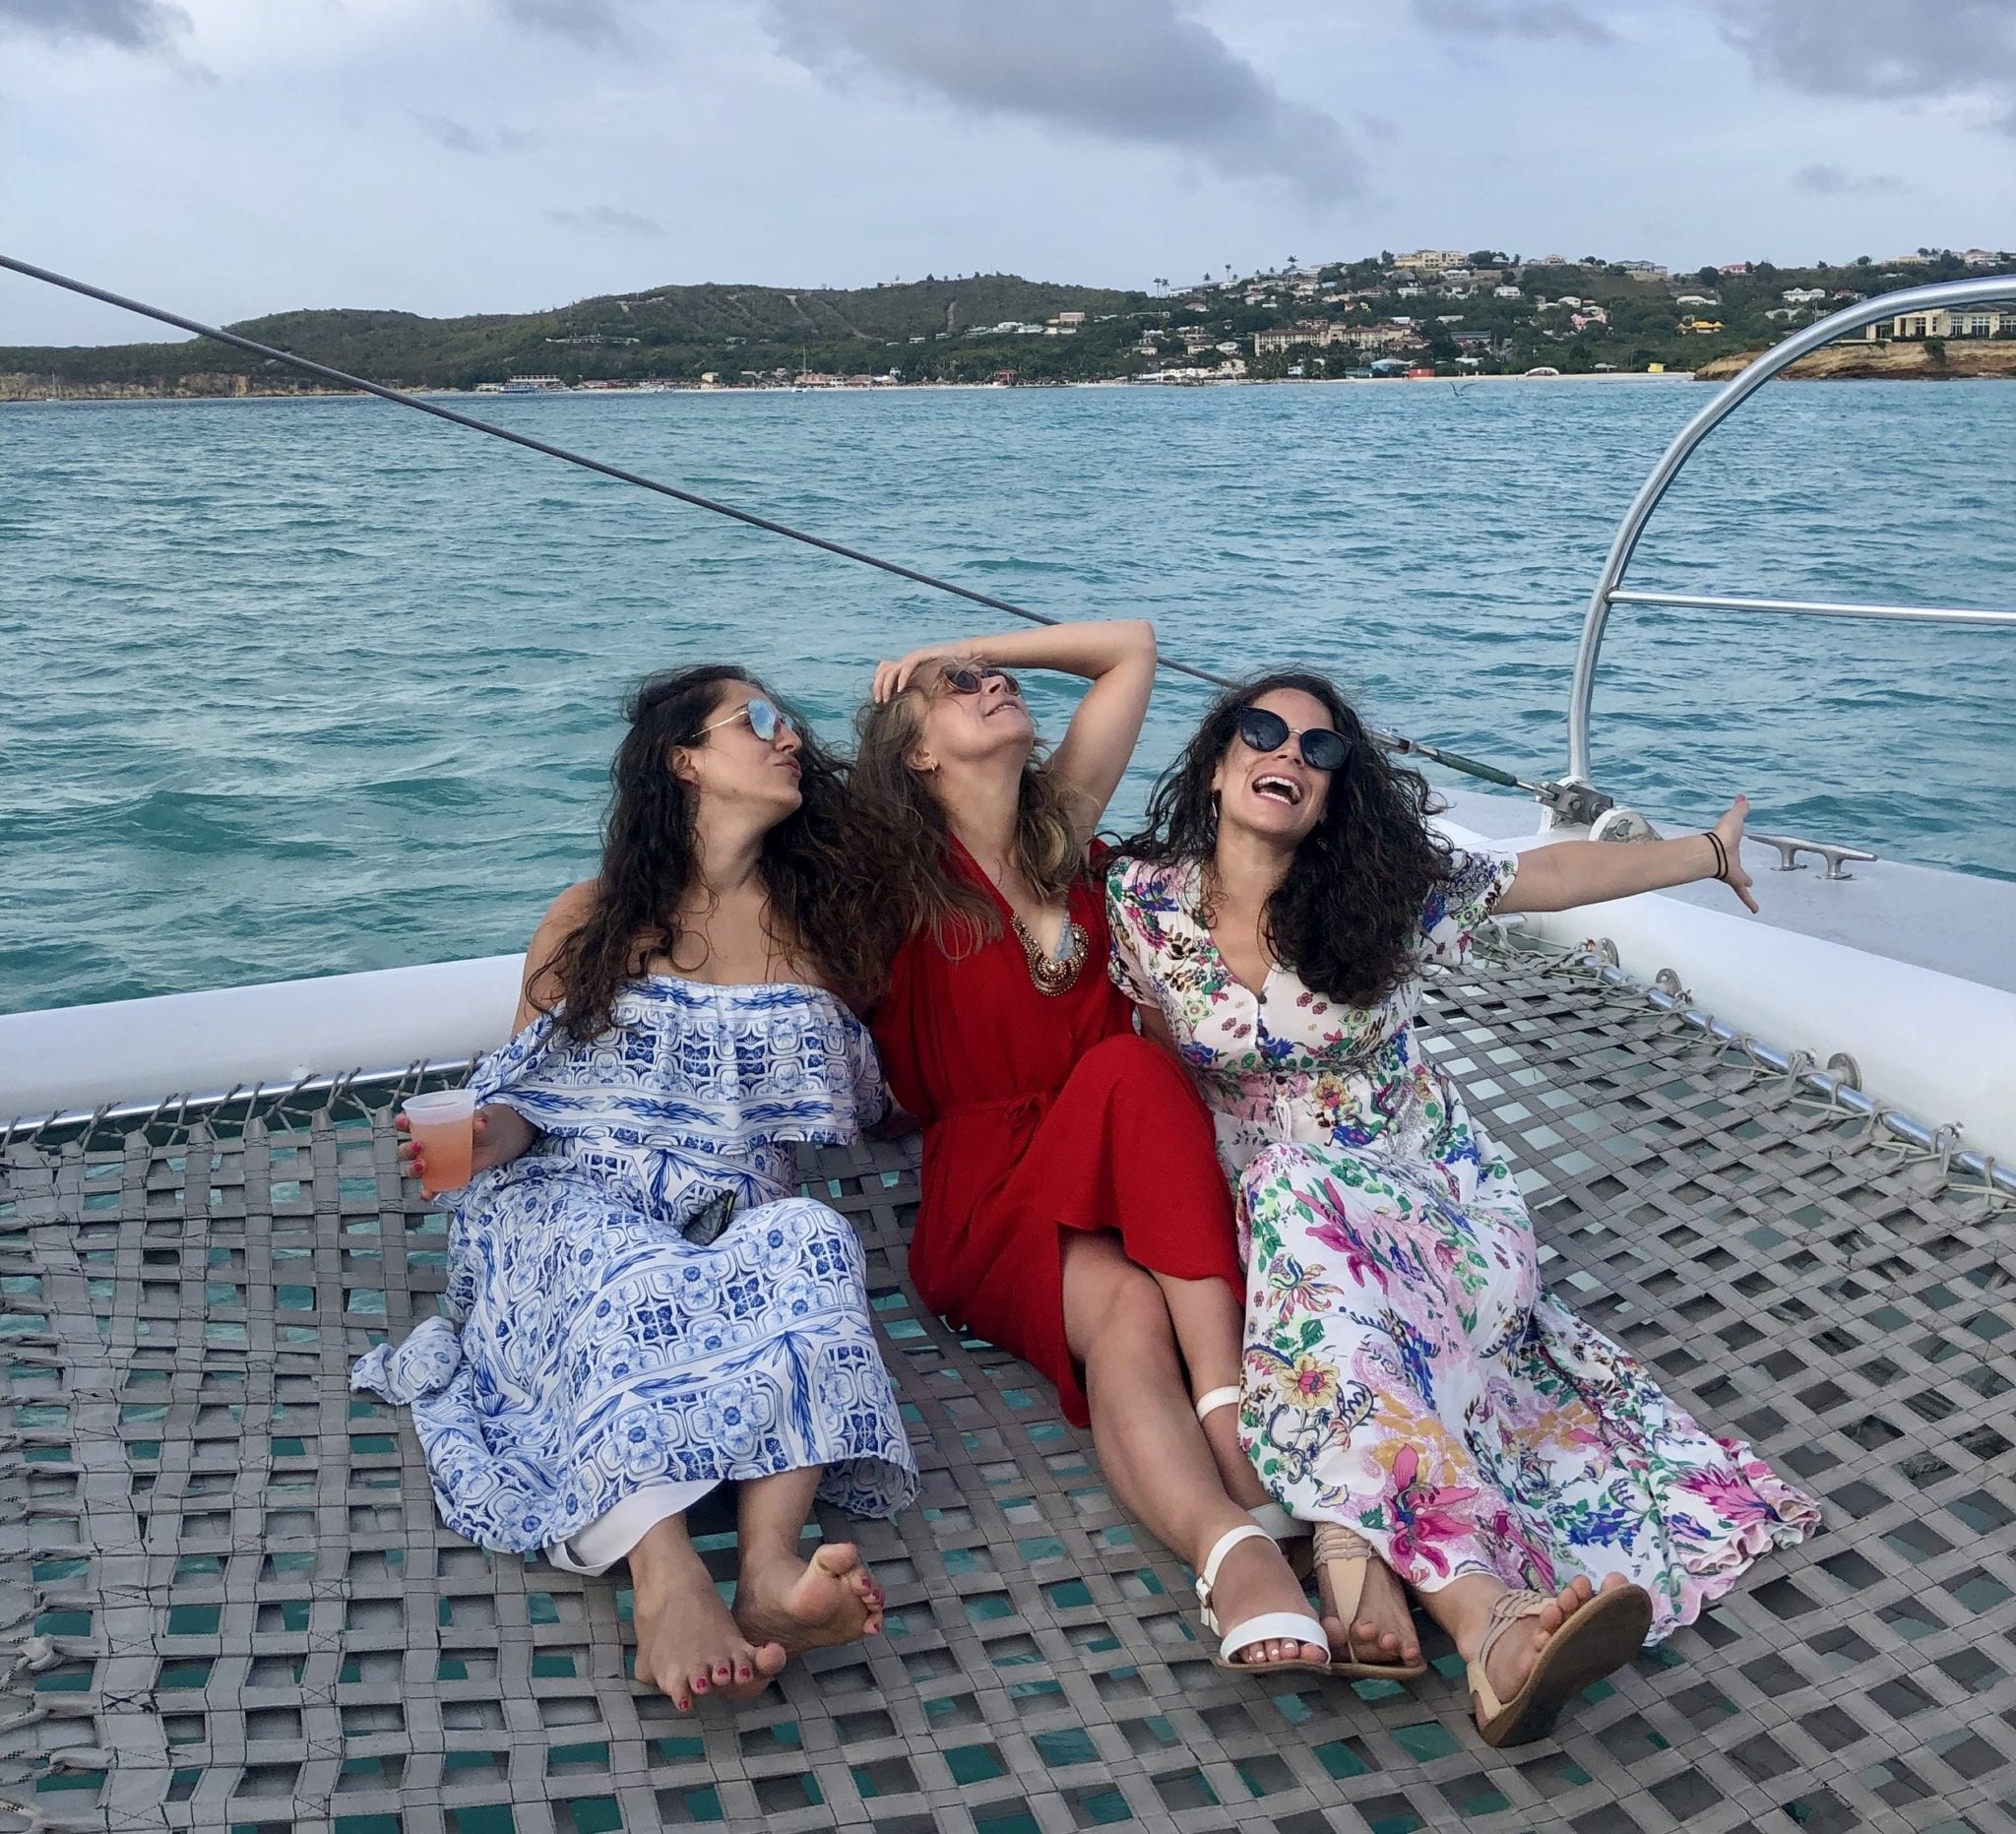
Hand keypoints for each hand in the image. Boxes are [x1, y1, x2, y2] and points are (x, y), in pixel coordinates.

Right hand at [395, 1104, 535, 1183]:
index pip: (408, 1123)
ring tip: (421, 1166)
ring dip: (412, 1169)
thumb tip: (481, 1122)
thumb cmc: (482, 1125)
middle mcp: (426, 1145)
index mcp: (430, 1124)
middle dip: (407, 1149)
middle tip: (419, 1146)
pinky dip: (427, 1192)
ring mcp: (434, 1162)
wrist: (495, 1141)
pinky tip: (427, 1194)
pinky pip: (431, 1186)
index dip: (402, 1122)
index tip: (403, 1121)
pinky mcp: (444, 1176)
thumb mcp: (482, 1119)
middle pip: (406, 1149)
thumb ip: (481, 1121)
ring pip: (413, 1169)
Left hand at [872, 645, 962, 703]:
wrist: (964, 655)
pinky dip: (901, 678)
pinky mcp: (921, 655)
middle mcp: (906, 661)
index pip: (884, 673)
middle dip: (878, 687)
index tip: (879, 701)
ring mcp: (912, 657)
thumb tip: (915, 707)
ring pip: (891, 670)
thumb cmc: (951, 671)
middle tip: (879, 701)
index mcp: (906, 666)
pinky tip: (900, 690)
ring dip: (886, 685)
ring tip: (886, 699)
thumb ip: (921, 690)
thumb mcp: (932, 683)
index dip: (878, 686)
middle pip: (883, 671)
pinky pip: (906, 667)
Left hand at [1709, 796, 1758, 912]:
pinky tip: (1755, 911)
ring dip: (1745, 892)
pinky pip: (1742, 893)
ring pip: (1740, 886)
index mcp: (1731, 851)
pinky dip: (1749, 901)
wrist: (1715, 849)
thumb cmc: (1723, 833)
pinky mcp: (1734, 881)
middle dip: (1742, 877)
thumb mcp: (1734, 818)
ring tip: (1753, 905)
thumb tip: (1741, 796)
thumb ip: (1739, 809)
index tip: (1741, 858)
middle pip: (1738, 872)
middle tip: (1747, 883)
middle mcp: (1731, 864)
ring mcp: (1732, 874)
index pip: (1735, 854)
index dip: (1738, 857)